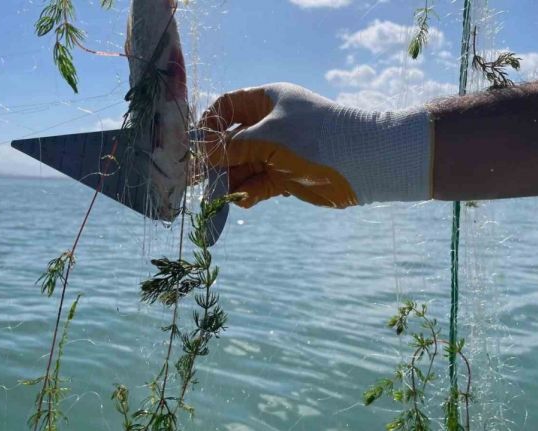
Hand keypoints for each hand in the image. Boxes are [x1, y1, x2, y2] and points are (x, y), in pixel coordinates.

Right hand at [199, 83, 431, 208]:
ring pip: (243, 166)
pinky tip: (241, 202)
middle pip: (230, 141)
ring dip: (229, 181)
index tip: (194, 147)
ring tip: (217, 198)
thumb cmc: (315, 137)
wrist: (364, 163)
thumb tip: (198, 155)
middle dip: (215, 161)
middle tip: (197, 181)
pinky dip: (248, 193)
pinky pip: (258, 184)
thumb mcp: (267, 138)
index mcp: (266, 101)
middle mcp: (270, 124)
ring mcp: (278, 151)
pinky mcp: (286, 176)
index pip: (225, 107)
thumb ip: (230, 148)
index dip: (207, 126)